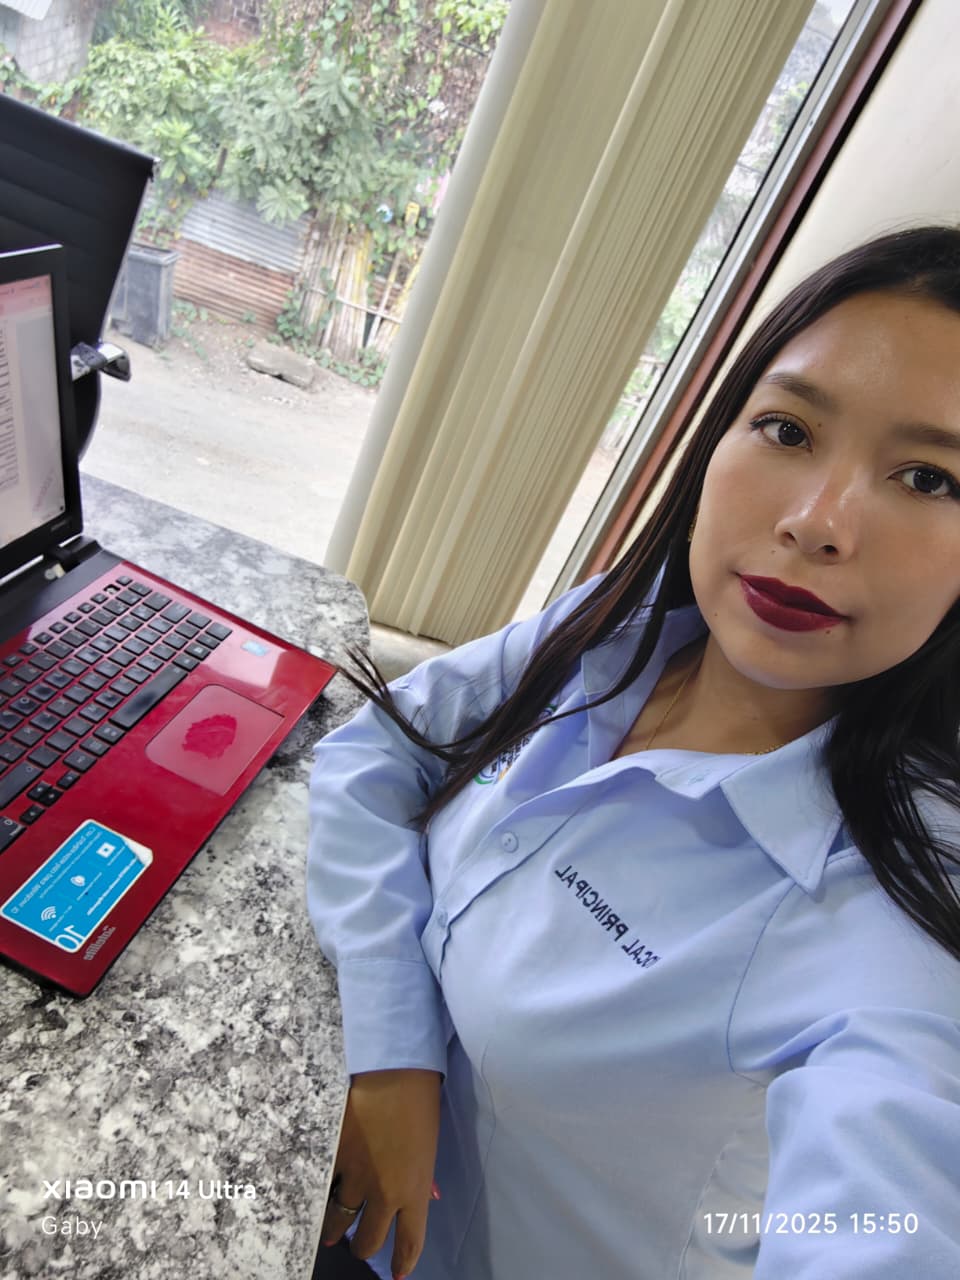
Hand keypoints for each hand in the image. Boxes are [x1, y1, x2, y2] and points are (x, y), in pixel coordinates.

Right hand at [322, 1068, 442, 1278]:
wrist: (393, 1068)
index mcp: (414, 1191)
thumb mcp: (429, 1144)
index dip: (402, 1263)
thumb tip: (428, 1197)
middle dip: (362, 1246)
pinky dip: (317, 1191)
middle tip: (356, 1243)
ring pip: (337, 1220)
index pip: (409, 1243)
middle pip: (368, 1241)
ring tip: (331, 1229)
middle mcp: (383, 1194)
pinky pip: (319, 1187)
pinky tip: (312, 1192)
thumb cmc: (420, 1100)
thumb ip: (423, 1176)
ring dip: (334, 1226)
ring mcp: (352, 1177)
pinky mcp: (329, 1157)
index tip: (398, 1273)